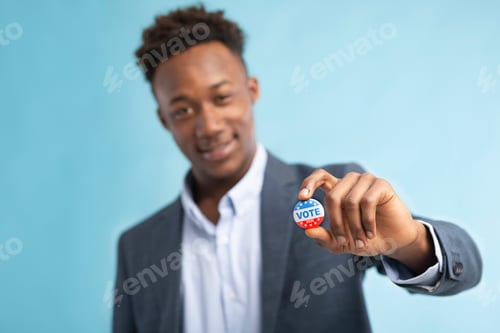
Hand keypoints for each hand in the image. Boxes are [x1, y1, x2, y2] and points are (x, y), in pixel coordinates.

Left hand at [299, 169, 435, 272]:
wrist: (394, 241)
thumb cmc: (365, 239)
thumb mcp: (341, 243)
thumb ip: (325, 238)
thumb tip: (307, 230)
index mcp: (337, 190)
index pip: (319, 178)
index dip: (309, 184)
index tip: (302, 198)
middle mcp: (350, 182)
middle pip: (333, 195)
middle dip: (335, 221)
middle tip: (340, 240)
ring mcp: (366, 181)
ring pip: (350, 201)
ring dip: (354, 226)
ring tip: (361, 241)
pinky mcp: (381, 184)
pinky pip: (367, 201)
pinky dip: (367, 221)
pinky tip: (371, 233)